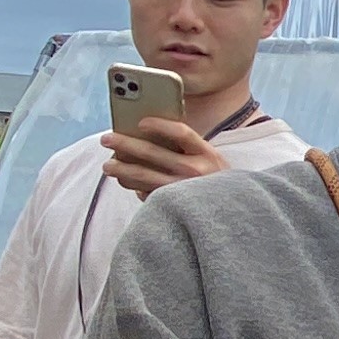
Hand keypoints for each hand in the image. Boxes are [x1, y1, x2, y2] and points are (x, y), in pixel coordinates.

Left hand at [101, 118, 226, 198]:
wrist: (232, 216)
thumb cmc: (216, 182)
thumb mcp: (211, 161)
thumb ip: (188, 149)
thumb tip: (148, 135)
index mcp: (207, 154)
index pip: (181, 132)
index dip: (159, 124)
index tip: (140, 121)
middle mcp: (195, 172)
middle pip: (153, 152)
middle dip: (125, 144)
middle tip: (106, 139)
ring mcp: (182, 191)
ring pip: (143, 176)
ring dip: (121, 168)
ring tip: (107, 165)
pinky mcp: (173, 207)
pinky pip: (147, 194)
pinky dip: (134, 187)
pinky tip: (126, 181)